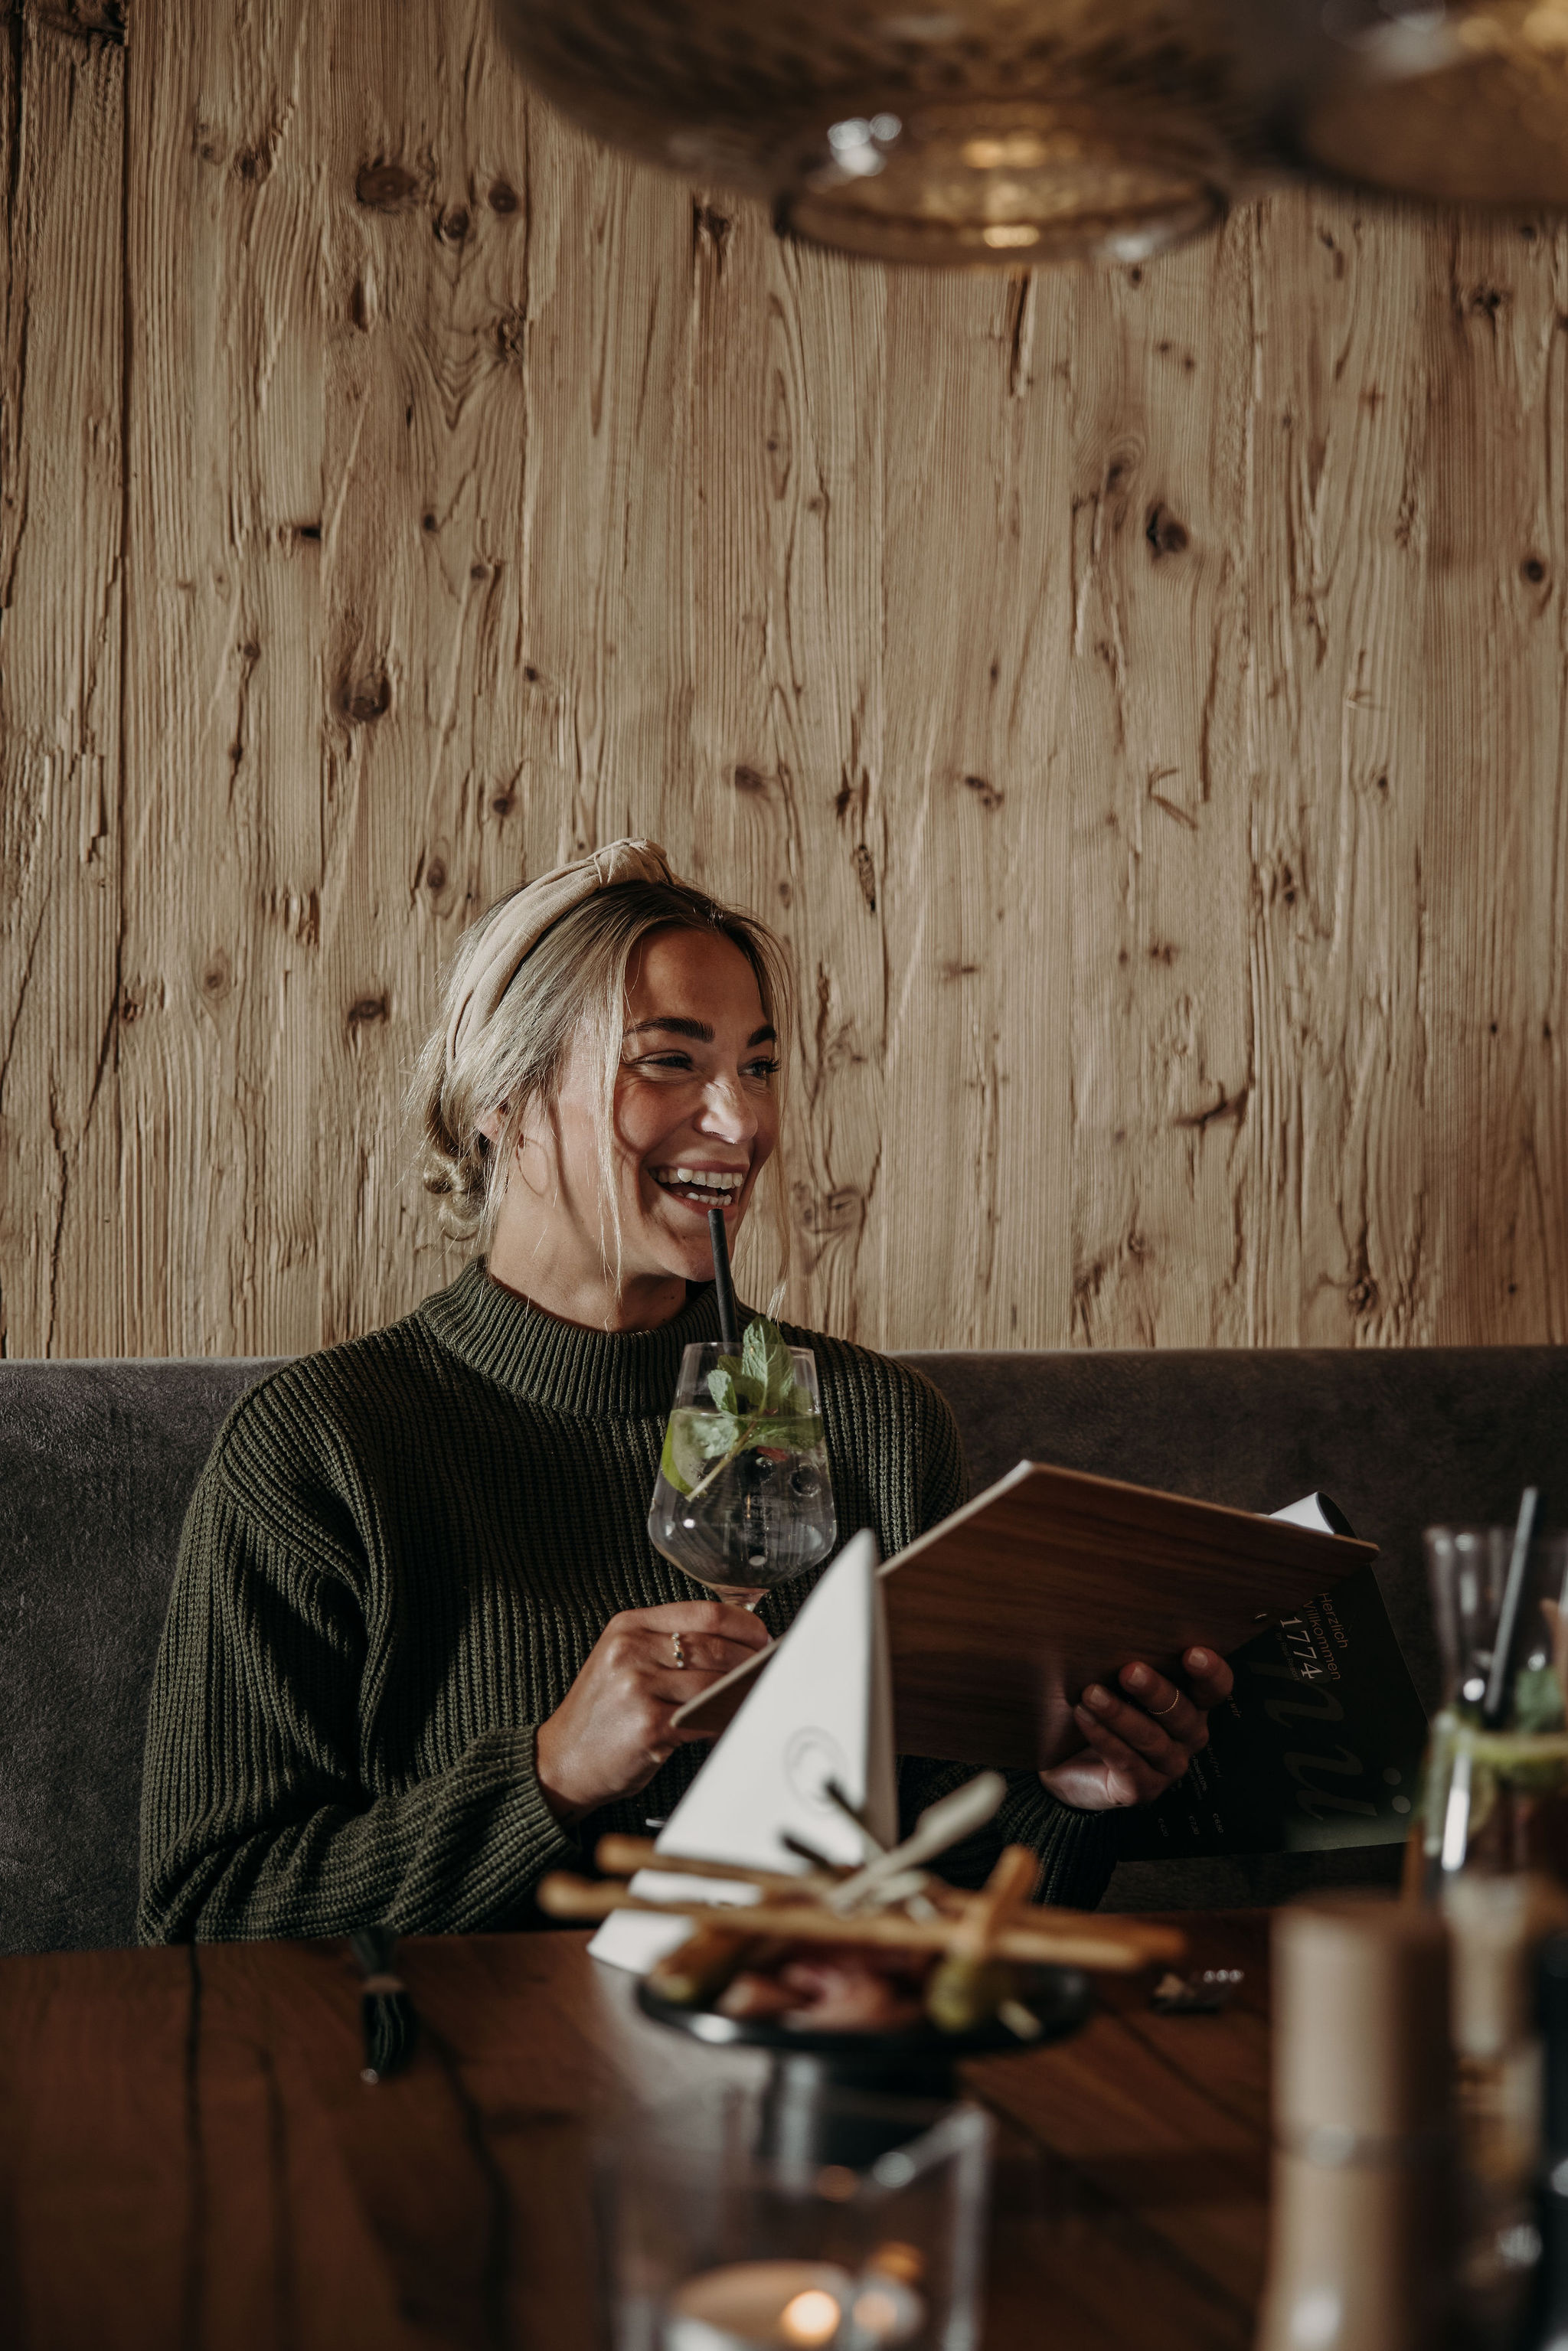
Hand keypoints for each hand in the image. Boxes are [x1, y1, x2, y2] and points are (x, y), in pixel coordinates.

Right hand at [535, 1601, 770, 1825]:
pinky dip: (725, 1720)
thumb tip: (737, 1645)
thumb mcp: (624, 1662)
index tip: (762, 1636)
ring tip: (754, 1695)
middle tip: (766, 1670)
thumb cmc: (601, 1715)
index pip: (702, 1613)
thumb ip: (670, 1647)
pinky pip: (705, 1718)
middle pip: (713, 1646)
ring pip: (714, 1682)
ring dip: (742, 1691)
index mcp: (629, 1627)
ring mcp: (638, 1687)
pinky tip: (730, 1721)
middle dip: (750, 1659)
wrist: (562, 1761)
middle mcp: (631, 1650)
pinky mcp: (649, 1725)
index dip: (743, 1624)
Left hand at [1038, 1646, 1233, 1813]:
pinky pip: (1127, 1762)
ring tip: (1092, 1694)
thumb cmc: (1096, 1706)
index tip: (1192, 1652)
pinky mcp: (1141, 1788)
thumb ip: (1120, 1656)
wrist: (1066, 1761)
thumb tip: (1108, 1626)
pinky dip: (1105, 1738)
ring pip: (1152, 1739)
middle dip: (1156, 1692)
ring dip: (1121, 1715)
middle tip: (1129, 1671)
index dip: (1210, 1671)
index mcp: (1189, 1702)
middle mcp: (1185, 1736)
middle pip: (1182, 1714)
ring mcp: (1166, 1766)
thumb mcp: (1109, 1676)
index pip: (1214, 1688)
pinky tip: (1084, 1717)